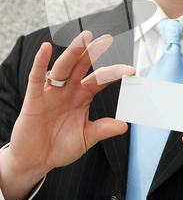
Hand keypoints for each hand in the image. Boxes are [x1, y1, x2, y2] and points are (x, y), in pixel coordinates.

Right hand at [0, 31, 134, 199]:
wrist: (36, 160)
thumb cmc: (60, 147)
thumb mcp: (86, 138)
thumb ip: (103, 129)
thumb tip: (124, 126)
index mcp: (82, 96)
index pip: (100, 80)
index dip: (114, 73)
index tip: (131, 69)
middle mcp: (68, 90)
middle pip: (82, 66)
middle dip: (93, 52)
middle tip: (105, 39)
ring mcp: (51, 92)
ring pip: (63, 68)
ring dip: (73, 52)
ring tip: (84, 38)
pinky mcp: (34, 98)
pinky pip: (36, 78)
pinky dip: (40, 63)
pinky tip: (45, 48)